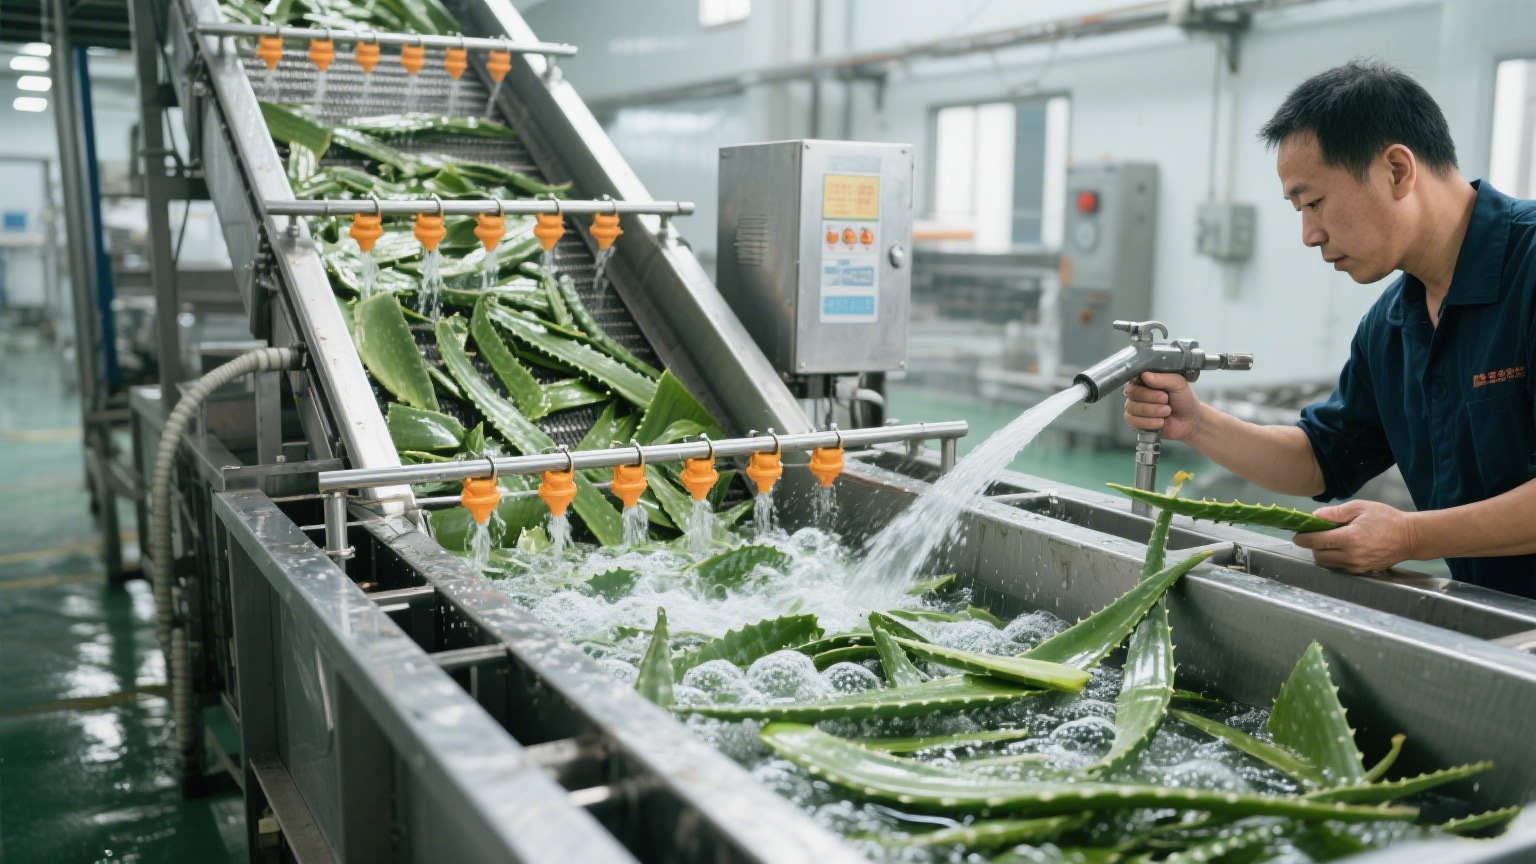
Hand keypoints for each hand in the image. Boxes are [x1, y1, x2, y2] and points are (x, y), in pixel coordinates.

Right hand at [1123, 372, 1203, 440]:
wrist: (1190, 421)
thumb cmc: (1184, 399)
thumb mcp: (1179, 384)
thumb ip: (1163, 378)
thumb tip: (1145, 375)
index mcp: (1145, 379)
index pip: (1134, 379)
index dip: (1146, 387)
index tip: (1162, 391)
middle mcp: (1136, 392)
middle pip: (1132, 393)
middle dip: (1152, 399)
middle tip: (1166, 401)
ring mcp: (1134, 407)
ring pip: (1132, 408)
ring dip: (1153, 411)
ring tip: (1167, 411)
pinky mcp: (1134, 422)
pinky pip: (1133, 421)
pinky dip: (1149, 423)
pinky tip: (1160, 422)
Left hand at [1292, 500, 1417, 572]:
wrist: (1410, 537)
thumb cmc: (1387, 519)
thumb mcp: (1361, 508)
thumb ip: (1336, 513)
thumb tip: (1315, 516)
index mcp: (1349, 539)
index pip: (1316, 541)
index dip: (1303, 538)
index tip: (1297, 535)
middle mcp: (1351, 556)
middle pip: (1318, 555)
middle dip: (1312, 546)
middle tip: (1315, 535)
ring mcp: (1356, 566)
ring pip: (1328, 563)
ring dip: (1323, 553)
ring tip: (1330, 540)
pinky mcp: (1362, 571)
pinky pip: (1340, 567)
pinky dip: (1335, 558)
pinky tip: (1342, 547)